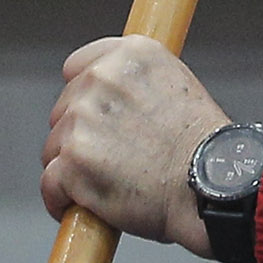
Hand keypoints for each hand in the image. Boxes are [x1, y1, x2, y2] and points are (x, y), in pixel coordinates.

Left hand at [43, 38, 225, 258]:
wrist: (212, 188)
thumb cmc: (205, 149)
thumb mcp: (178, 86)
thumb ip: (135, 84)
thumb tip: (109, 100)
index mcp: (130, 56)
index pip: (77, 67)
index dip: (85, 96)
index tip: (95, 116)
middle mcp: (102, 80)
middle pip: (63, 110)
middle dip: (80, 135)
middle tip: (112, 158)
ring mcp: (83, 122)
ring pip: (54, 148)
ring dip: (72, 168)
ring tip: (105, 184)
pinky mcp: (72, 163)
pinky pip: (50, 184)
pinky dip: (61, 199)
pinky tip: (79, 206)